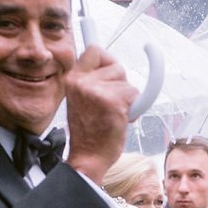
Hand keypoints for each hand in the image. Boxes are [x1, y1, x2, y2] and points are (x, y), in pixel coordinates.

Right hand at [63, 43, 136, 184]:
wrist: (87, 157)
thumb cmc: (90, 133)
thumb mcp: (83, 100)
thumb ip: (93, 83)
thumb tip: (115, 66)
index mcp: (72, 80)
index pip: (94, 50)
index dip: (108, 58)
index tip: (115, 67)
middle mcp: (81, 82)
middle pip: (116, 65)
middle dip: (121, 82)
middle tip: (113, 102)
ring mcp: (96, 91)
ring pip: (127, 82)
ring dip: (127, 99)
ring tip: (114, 115)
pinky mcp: (112, 102)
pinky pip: (134, 95)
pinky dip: (134, 108)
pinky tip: (120, 120)